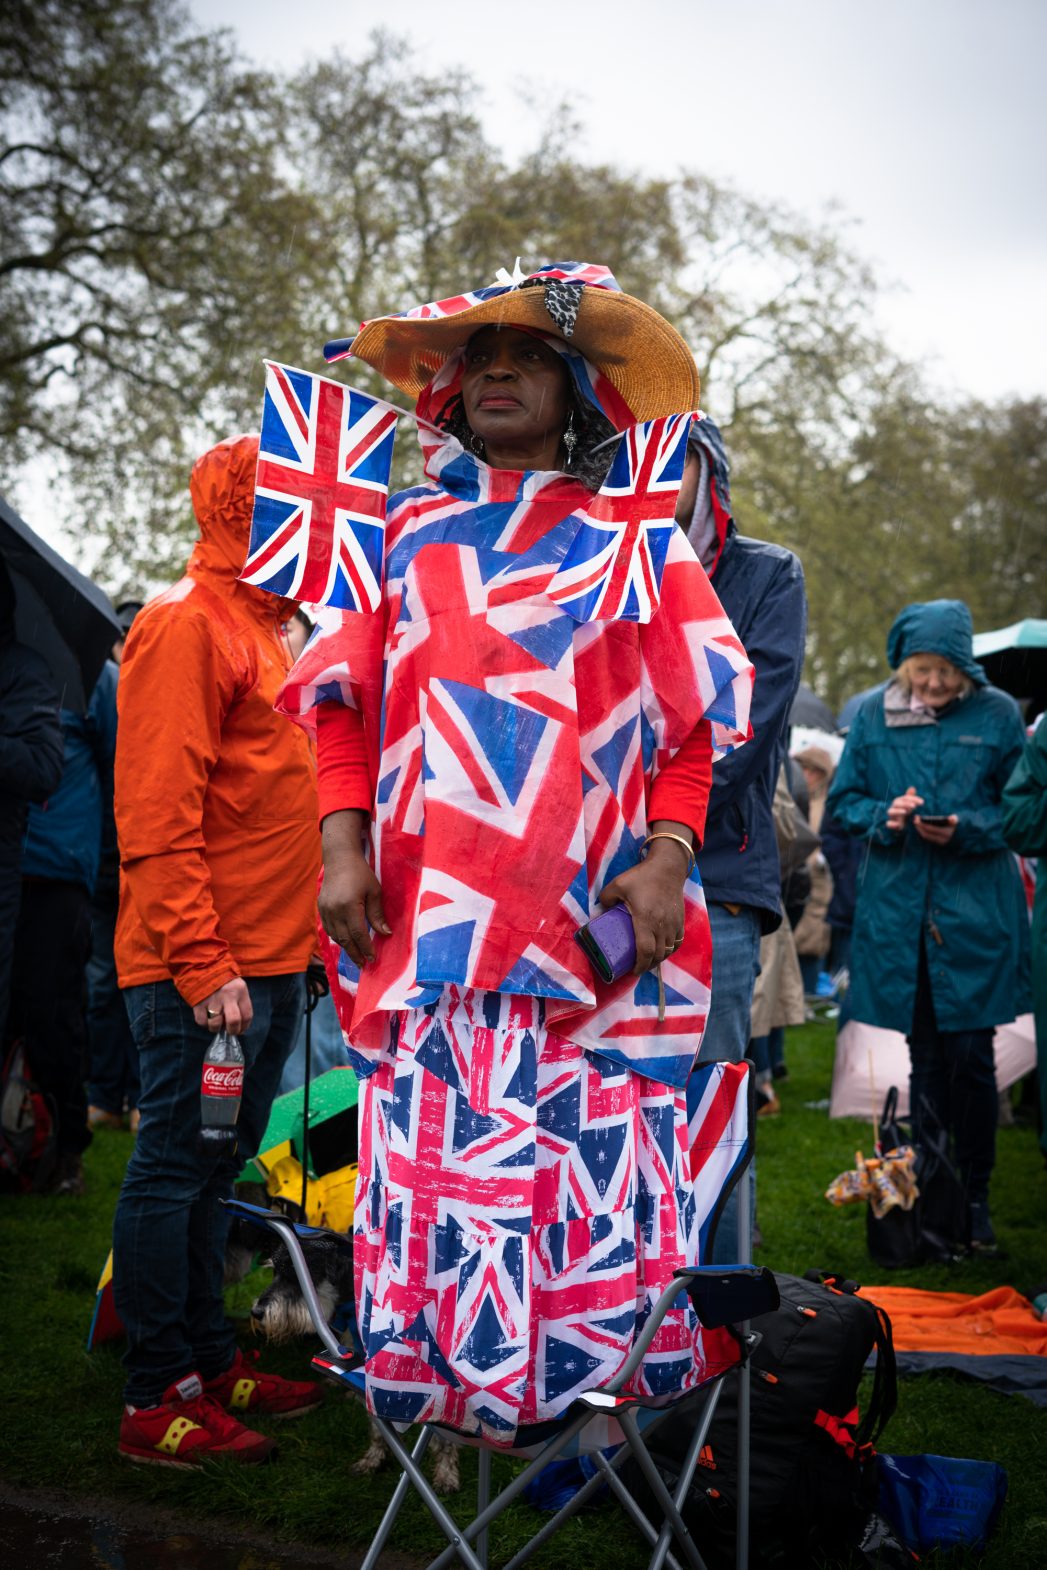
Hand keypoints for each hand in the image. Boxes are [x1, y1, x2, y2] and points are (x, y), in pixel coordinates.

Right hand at [193, 977, 251, 1034]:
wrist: (203, 965)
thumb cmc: (223, 979)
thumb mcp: (237, 985)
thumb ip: (240, 1002)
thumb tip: (239, 1025)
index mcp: (240, 990)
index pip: (247, 1015)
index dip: (244, 1027)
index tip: (240, 1030)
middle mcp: (227, 995)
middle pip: (233, 1021)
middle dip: (232, 1031)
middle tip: (229, 1031)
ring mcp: (212, 999)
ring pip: (215, 1024)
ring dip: (216, 1028)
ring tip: (216, 1023)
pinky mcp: (199, 1002)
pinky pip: (202, 1021)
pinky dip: (204, 1023)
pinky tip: (206, 1017)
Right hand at [319, 853, 389, 967]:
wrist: (339, 859)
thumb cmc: (361, 873)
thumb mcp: (374, 892)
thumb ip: (377, 914)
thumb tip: (385, 934)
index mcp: (350, 906)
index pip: (358, 934)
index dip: (366, 948)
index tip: (372, 959)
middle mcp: (335, 910)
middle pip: (345, 939)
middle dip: (355, 953)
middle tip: (363, 965)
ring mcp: (325, 910)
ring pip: (335, 936)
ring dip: (346, 947)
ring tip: (356, 956)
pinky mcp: (321, 908)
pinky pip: (329, 928)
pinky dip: (337, 937)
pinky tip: (345, 942)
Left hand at [598, 839, 688, 974]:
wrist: (668, 867)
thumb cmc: (642, 876)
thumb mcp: (618, 884)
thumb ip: (606, 898)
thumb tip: (600, 911)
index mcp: (645, 919)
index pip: (645, 950)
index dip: (639, 965)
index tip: (633, 971)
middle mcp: (662, 925)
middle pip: (657, 955)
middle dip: (647, 965)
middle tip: (637, 969)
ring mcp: (673, 924)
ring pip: (668, 950)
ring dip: (658, 959)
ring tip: (647, 961)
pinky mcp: (680, 920)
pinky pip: (677, 942)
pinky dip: (669, 950)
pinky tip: (662, 951)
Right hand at [886, 786, 922, 832]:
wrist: (897, 824)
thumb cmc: (903, 813)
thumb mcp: (907, 805)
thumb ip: (910, 797)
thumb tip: (912, 787)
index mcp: (899, 802)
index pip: (905, 798)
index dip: (913, 799)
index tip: (922, 802)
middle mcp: (894, 808)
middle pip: (897, 803)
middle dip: (905, 803)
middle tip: (914, 806)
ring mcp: (892, 816)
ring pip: (891, 812)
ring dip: (898, 811)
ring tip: (905, 812)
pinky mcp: (891, 824)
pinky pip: (888, 824)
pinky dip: (892, 824)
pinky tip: (898, 825)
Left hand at [914, 814, 957, 844]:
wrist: (963, 834)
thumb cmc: (958, 824)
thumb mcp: (957, 821)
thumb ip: (954, 819)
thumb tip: (952, 818)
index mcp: (946, 834)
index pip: (930, 829)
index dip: (922, 824)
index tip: (917, 817)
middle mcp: (942, 840)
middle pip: (926, 834)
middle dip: (919, 827)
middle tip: (915, 819)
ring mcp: (940, 842)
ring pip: (926, 837)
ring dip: (920, 830)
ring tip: (916, 822)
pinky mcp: (939, 843)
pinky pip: (928, 838)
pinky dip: (923, 832)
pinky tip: (920, 826)